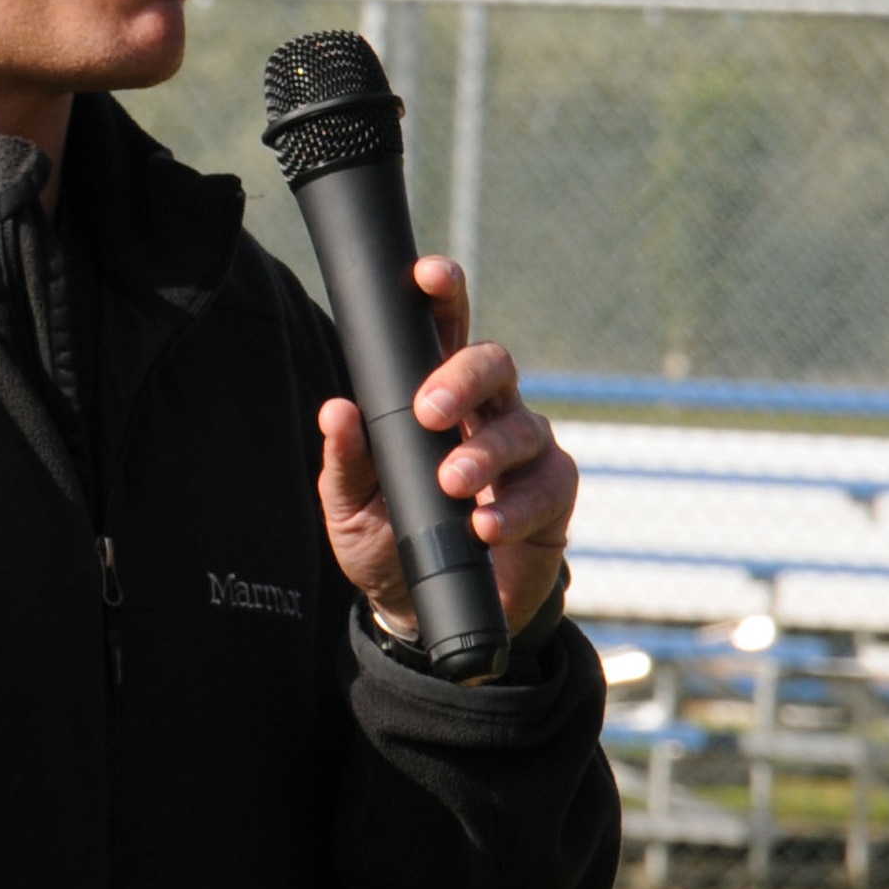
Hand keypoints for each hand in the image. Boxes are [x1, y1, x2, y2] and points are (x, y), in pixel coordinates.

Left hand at [316, 256, 575, 640]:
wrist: (425, 612)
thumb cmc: (387, 541)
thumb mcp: (351, 507)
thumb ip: (346, 460)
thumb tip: (336, 410)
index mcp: (436, 396)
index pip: (444, 331)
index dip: (444, 295)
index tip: (430, 276)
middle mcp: (487, 410)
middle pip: (493, 362)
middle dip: (463, 377)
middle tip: (429, 411)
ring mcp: (525, 450)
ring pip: (520, 426)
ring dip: (484, 454)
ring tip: (451, 484)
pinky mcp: (553, 496)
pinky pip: (547, 487)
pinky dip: (514, 506)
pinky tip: (486, 527)